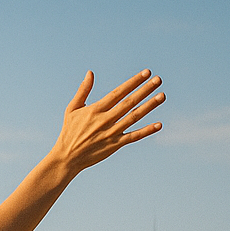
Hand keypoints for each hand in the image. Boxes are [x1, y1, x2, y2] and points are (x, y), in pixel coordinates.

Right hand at [47, 69, 163, 176]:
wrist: (67, 157)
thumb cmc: (69, 131)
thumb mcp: (72, 109)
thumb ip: (83, 91)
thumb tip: (90, 73)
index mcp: (95, 109)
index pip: (118, 92)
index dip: (133, 82)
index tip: (146, 73)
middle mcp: (105, 120)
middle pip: (129, 102)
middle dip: (145, 90)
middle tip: (158, 80)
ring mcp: (111, 133)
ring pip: (134, 117)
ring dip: (149, 106)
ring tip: (162, 96)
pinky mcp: (115, 145)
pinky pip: (133, 137)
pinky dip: (146, 131)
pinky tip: (159, 124)